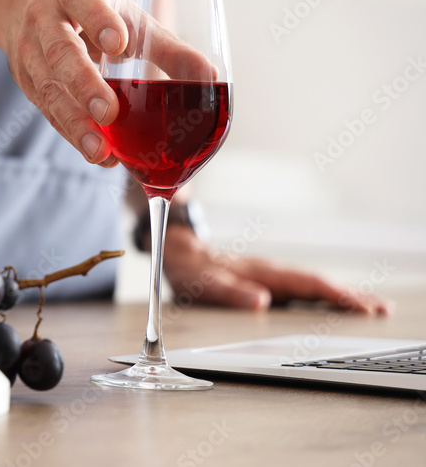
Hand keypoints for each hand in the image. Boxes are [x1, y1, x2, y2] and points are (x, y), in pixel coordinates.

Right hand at [4, 0, 213, 165]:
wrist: (26, 2)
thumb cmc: (91, 10)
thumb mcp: (125, 15)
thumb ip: (165, 46)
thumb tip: (211, 77)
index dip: (99, 20)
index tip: (120, 43)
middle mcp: (44, 17)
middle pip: (59, 50)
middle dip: (83, 83)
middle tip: (109, 111)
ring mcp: (29, 51)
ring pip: (47, 87)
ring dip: (74, 121)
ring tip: (100, 150)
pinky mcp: (26, 81)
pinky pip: (47, 110)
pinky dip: (73, 133)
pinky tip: (100, 153)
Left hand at [161, 225, 391, 314]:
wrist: (177, 250)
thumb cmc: (191, 269)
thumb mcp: (204, 282)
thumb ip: (230, 291)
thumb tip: (260, 301)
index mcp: (263, 272)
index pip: (309, 285)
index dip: (338, 296)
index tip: (364, 308)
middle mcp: (272, 271)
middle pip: (319, 284)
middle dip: (351, 296)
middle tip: (383, 310)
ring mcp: (271, 275)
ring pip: (314, 285)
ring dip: (343, 295)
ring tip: (371, 307)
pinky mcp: (267, 280)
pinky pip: (302, 287)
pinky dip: (324, 295)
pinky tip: (336, 303)